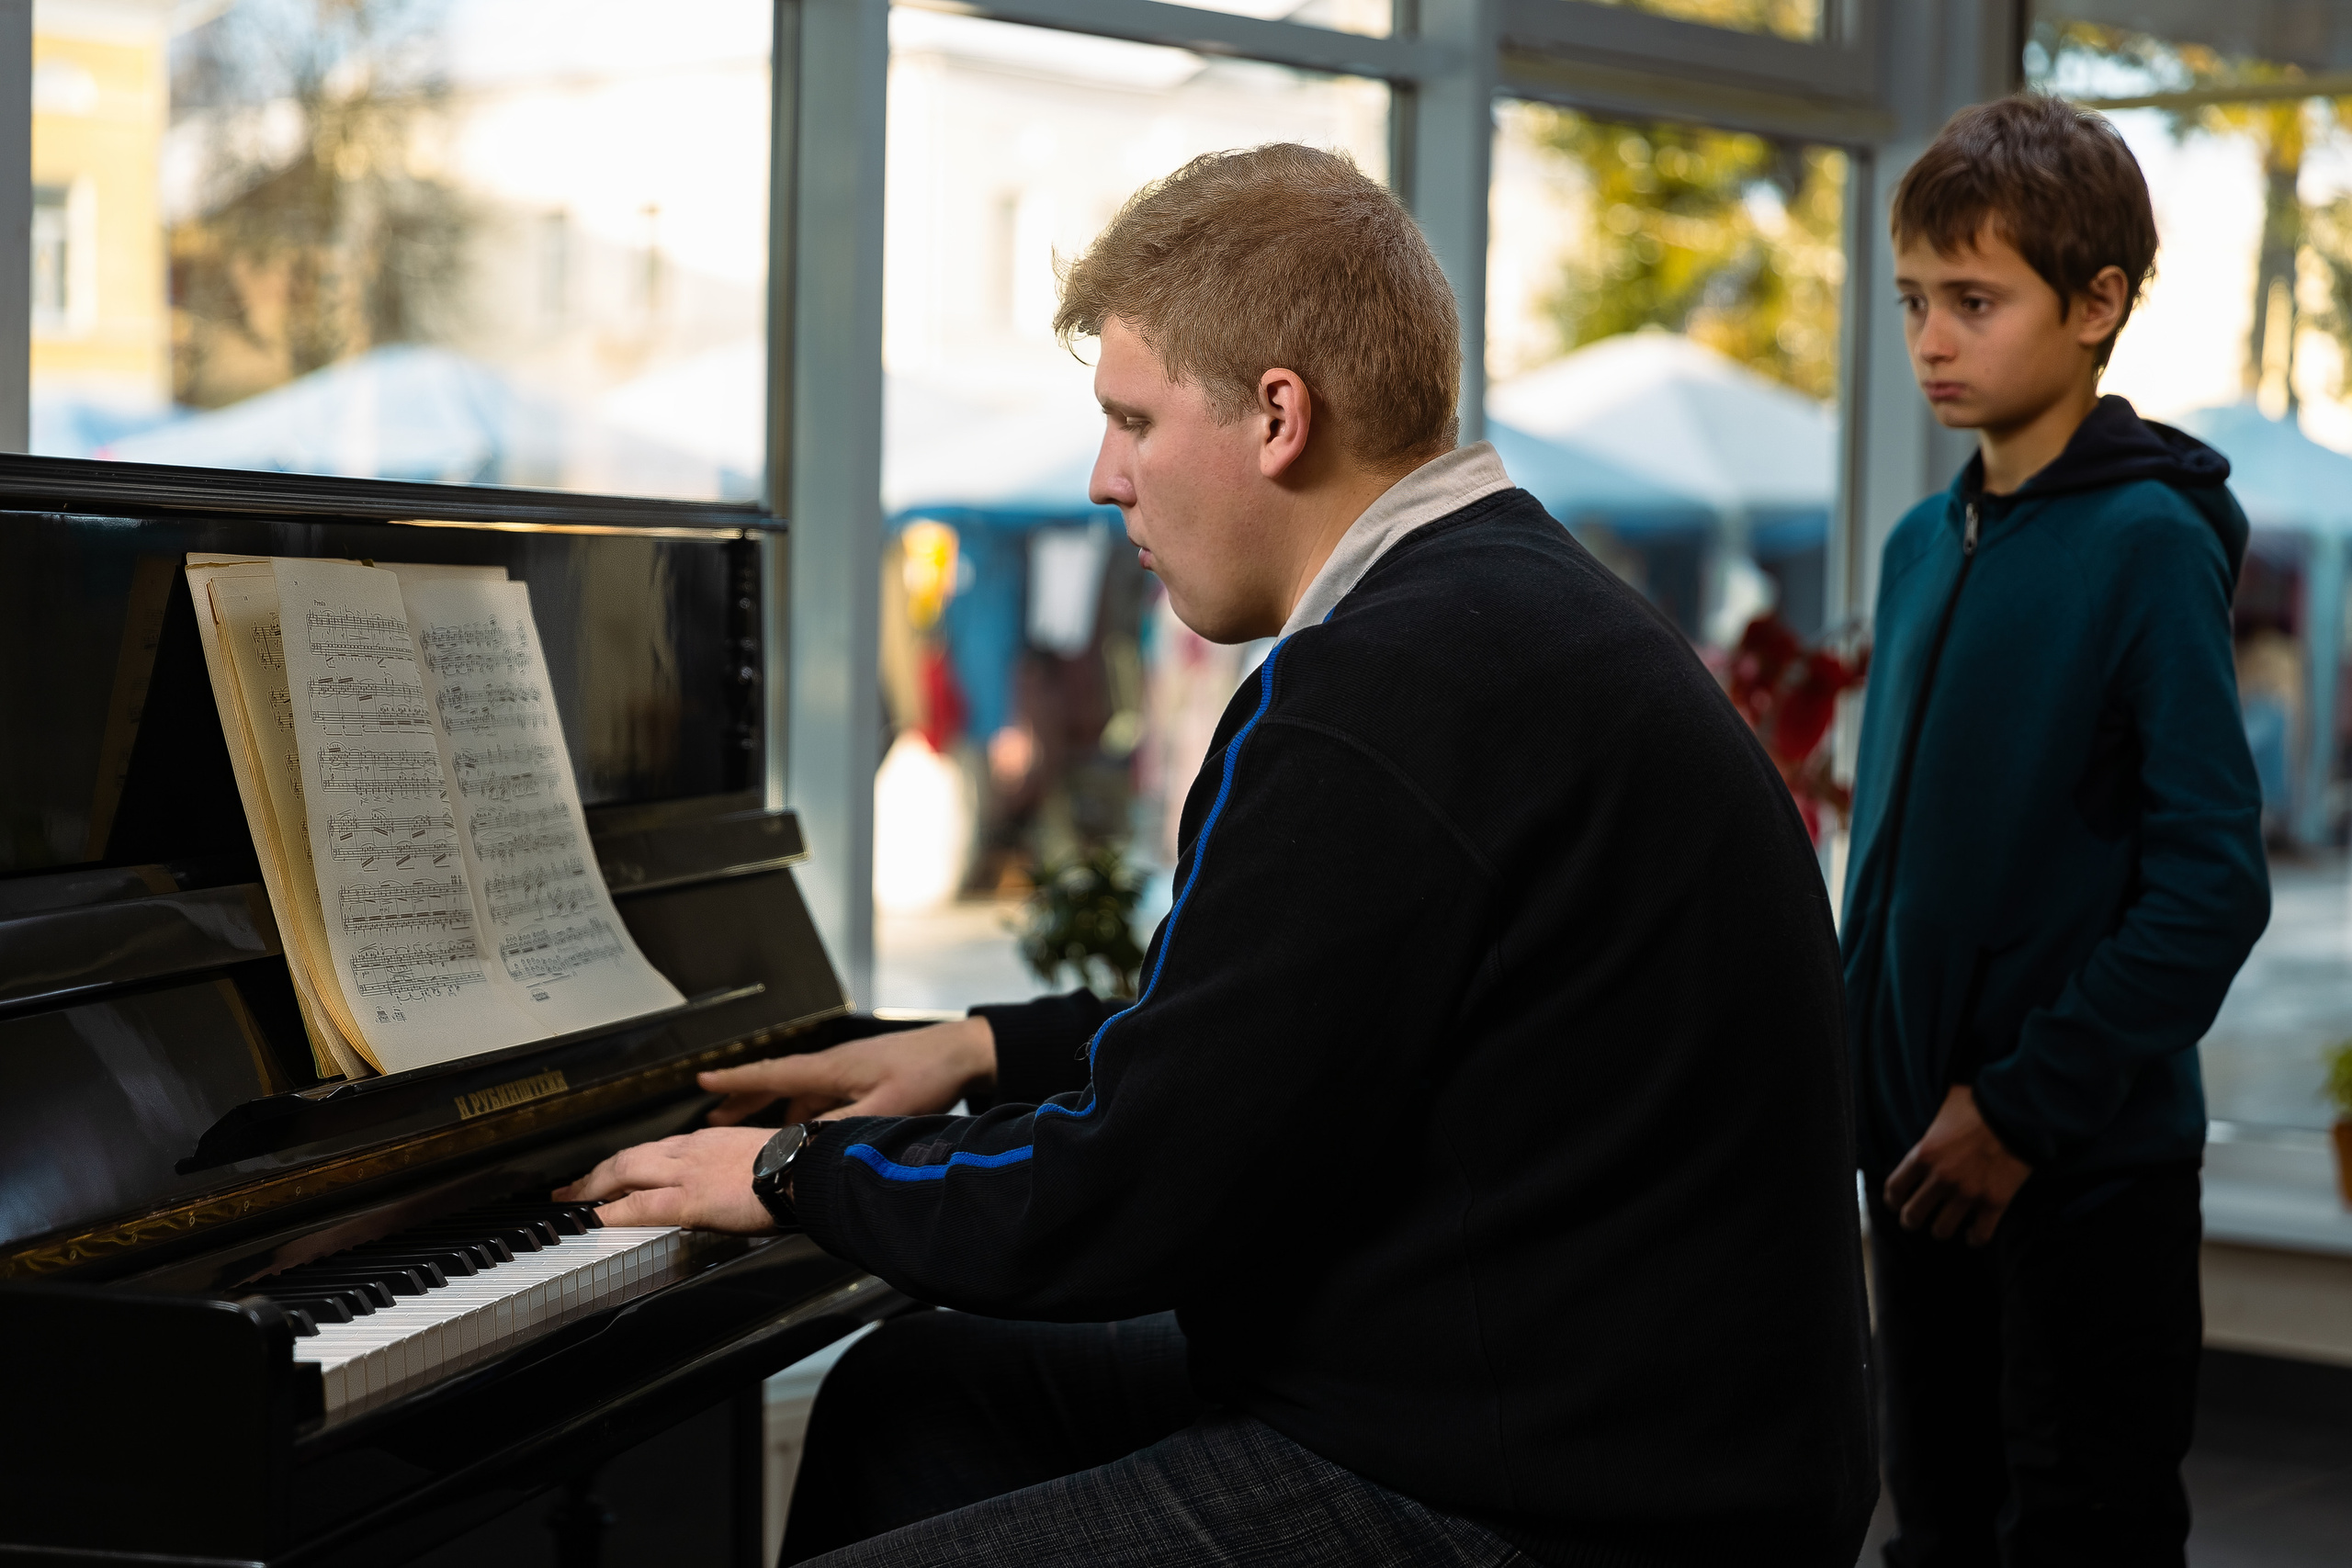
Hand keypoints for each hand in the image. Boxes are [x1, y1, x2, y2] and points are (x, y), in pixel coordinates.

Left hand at [552, 1125, 776, 1231]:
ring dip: (593, 1189)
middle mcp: (691, 1150)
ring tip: (574, 1204)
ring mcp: (686, 1172)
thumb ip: (738, 1169)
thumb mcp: (760, 1157)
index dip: (631, 1163)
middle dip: (598, 1173)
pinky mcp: (688, 1199)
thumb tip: (737, 1188)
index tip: (616, 1174)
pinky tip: (593, 1222)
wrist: (809, 1168)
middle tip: (575, 1188)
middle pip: (630, 1157)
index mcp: (710, 1141)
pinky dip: (610, 1213)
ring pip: (624, 1172)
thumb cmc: (798, 1166)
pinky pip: (637, 1206)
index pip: (658, 1150)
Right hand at [699, 1015, 995, 1125]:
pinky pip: (821, 1097)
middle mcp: (833, 1066)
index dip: (735, 1081)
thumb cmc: (928, 1073)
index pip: (771, 1074)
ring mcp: (848, 1072)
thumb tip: (808, 1148)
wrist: (962, 1053)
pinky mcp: (864, 1079)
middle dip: (743, 1098)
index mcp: (830, 1068)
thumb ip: (843, 1130)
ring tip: (751, 1130)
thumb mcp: (883, 1108)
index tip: (703, 1082)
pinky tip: (804, 1130)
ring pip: (799, 1092)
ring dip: (773, 1109)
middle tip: (713, 1113)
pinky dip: (803, 1112)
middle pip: (777, 1083)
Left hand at [1884, 1085, 2031, 1245]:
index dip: (1893, 1200)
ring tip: (1944, 1225)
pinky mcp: (1995, 1202)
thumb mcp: (1944, 1108)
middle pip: (1913, 1215)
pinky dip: (1975, 1238)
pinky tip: (1973, 1234)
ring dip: (1941, 1230)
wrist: (2018, 1112)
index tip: (1896, 1204)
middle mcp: (1941, 1178)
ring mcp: (1968, 1193)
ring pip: (1942, 1230)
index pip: (1894, 1188)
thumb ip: (1934, 1122)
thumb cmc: (1980, 1104)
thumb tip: (1931, 1120)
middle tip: (1915, 1220)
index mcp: (1924, 1155)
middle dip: (1911, 1220)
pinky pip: (1980, 1235)